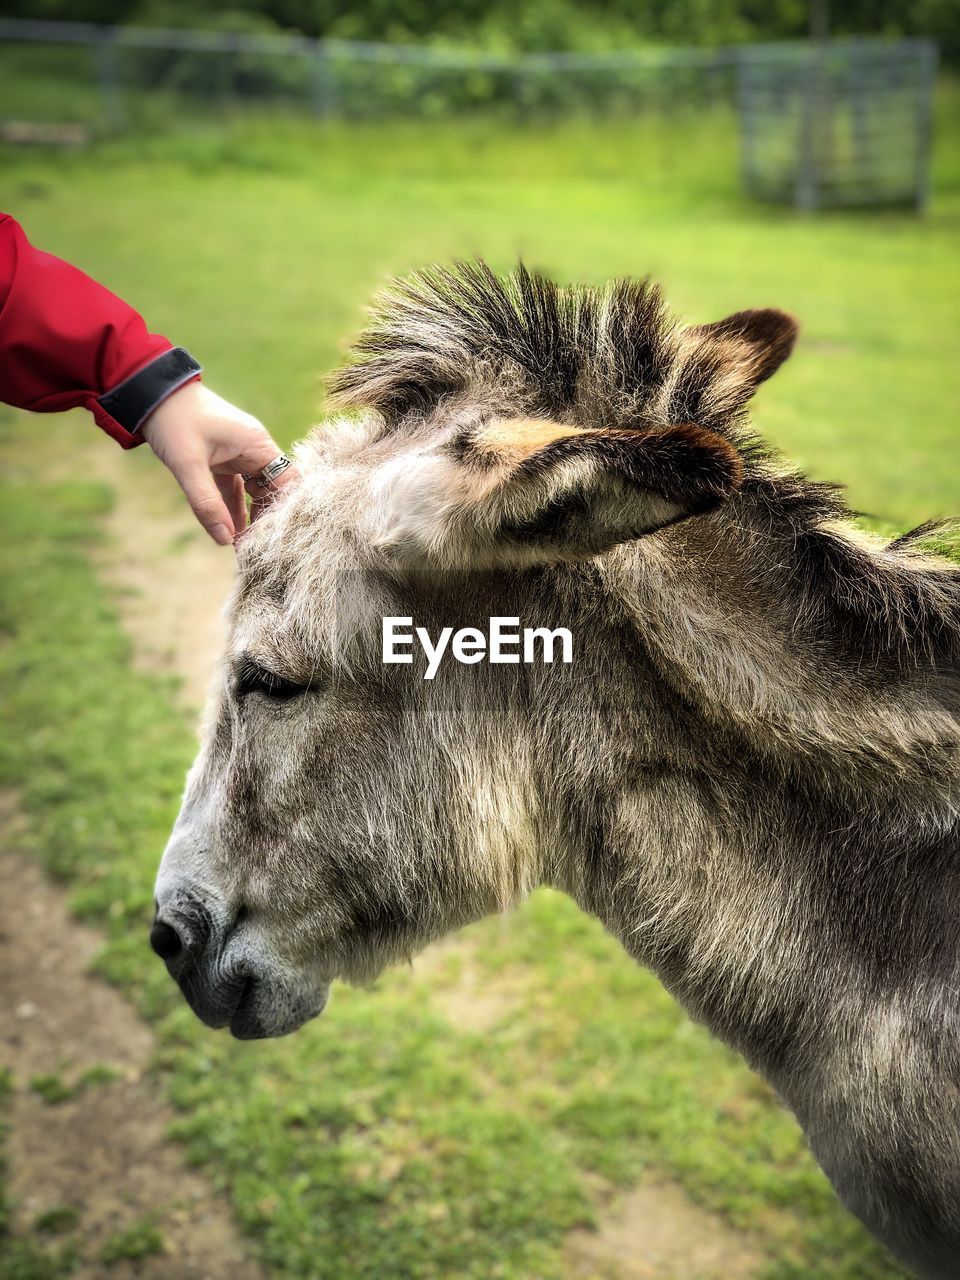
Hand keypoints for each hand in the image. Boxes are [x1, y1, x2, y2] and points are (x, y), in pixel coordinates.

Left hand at [140, 381, 298, 544]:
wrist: (149, 395)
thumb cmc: (174, 421)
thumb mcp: (188, 464)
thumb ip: (207, 503)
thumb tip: (225, 539)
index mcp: (257, 445)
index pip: (288, 482)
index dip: (287, 509)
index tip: (279, 537)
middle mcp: (254, 450)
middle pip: (274, 491)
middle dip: (268, 520)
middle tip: (261, 550)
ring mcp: (239, 455)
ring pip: (255, 493)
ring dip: (250, 518)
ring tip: (246, 548)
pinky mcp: (223, 461)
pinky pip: (235, 490)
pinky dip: (233, 510)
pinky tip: (230, 533)